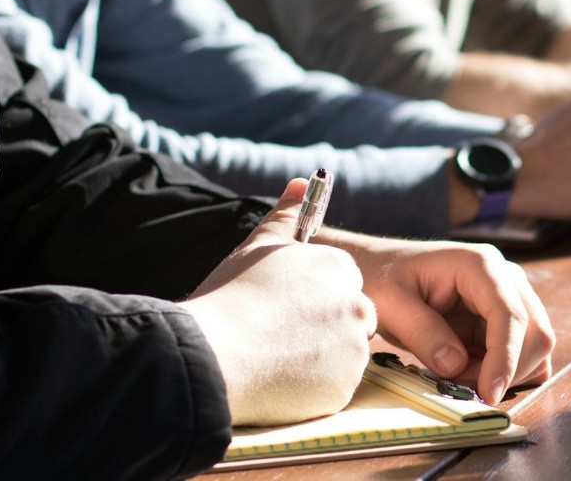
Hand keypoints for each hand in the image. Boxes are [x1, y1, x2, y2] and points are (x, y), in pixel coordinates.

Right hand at [180, 179, 376, 425]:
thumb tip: (301, 182)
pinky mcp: (344, 388)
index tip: (286, 308)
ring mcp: (354, 349)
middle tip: (280, 335)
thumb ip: (286, 216)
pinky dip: (313, 386)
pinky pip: (334, 387)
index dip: (312, 298)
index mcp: (340, 269)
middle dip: (323, 327)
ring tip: (274, 357)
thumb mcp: (258, 247)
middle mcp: (357, 306)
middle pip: (350, 319)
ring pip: (344, 354)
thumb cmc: (232, 296)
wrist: (214, 354)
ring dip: (319, 357)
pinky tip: (279, 379)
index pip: (342, 283)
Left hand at [318, 232, 554, 404]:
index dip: (505, 358)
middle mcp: (504, 277)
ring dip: (504, 373)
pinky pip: (523, 352)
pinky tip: (471, 372)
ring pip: (535, 346)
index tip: (488, 394)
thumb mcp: (390, 303)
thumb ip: (422, 332)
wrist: (379, 268)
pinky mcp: (503, 318)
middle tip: (460, 386)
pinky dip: (505, 372)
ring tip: (458, 375)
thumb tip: (456, 365)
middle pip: (535, 332)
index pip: (510, 314)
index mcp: (479, 265)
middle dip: (506, 370)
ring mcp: (508, 297)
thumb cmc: (382, 277)